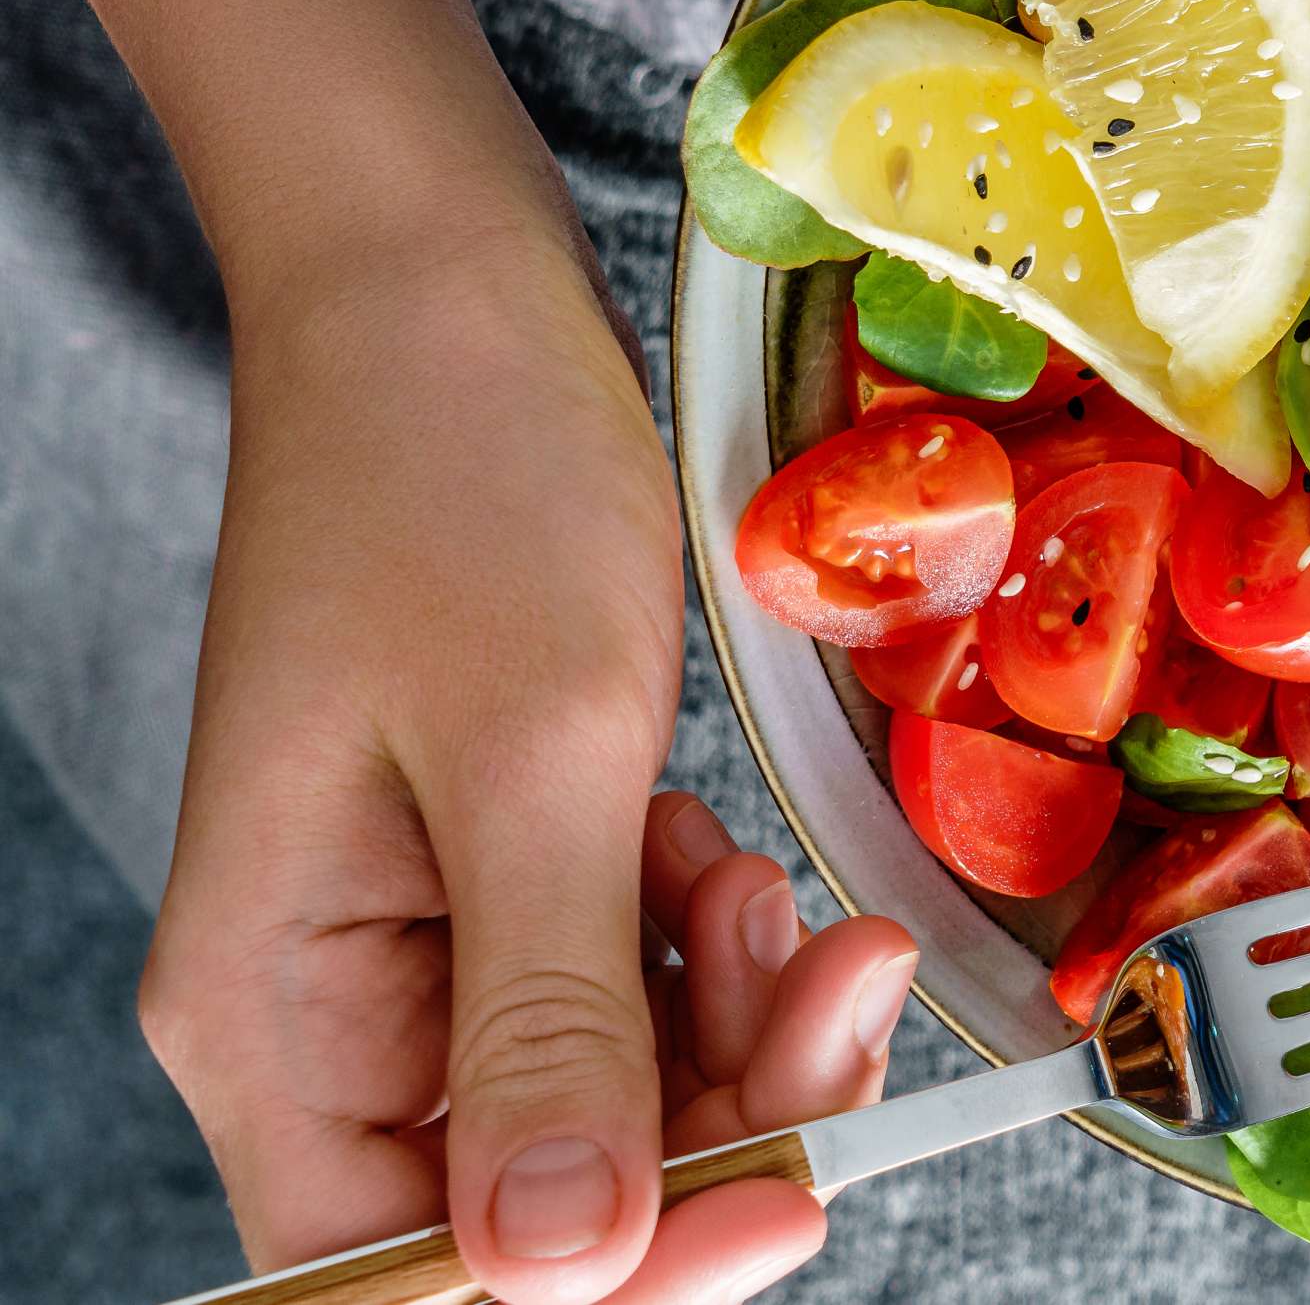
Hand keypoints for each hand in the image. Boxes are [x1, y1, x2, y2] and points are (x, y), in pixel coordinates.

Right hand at [138, 241, 915, 1304]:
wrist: (448, 297)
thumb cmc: (456, 480)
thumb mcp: (530, 758)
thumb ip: (552, 1022)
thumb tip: (567, 1267)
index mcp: (275, 1020)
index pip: (415, 1272)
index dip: (613, 1269)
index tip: (789, 1198)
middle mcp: (333, 1016)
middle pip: (547, 1192)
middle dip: (720, 1114)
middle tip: (840, 986)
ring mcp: (423, 948)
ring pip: (615, 1096)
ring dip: (731, 1022)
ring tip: (769, 883)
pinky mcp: (506, 879)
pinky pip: (629, 989)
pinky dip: (707, 946)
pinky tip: (726, 848)